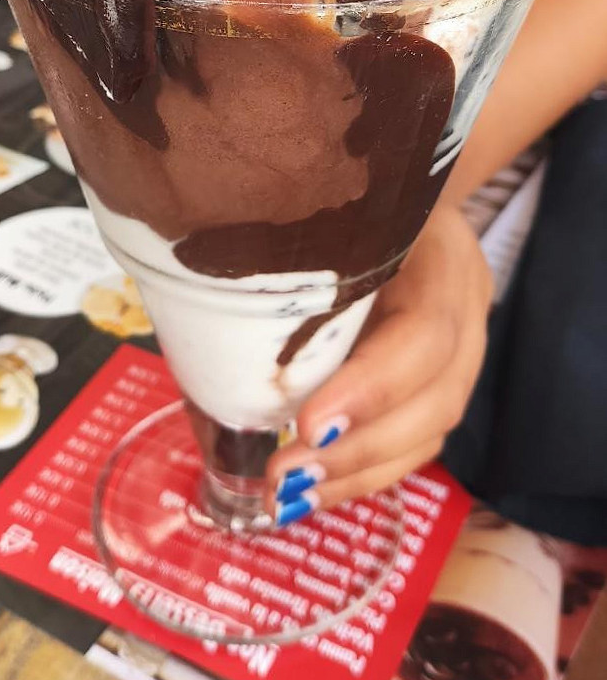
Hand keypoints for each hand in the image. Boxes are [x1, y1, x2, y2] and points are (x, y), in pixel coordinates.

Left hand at [266, 204, 492, 522]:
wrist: (394, 187)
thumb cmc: (341, 191)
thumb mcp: (323, 204)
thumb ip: (293, 252)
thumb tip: (214, 309)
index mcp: (441, 250)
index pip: (428, 332)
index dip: (374, 386)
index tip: (307, 425)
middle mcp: (464, 301)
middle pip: (438, 395)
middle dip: (360, 447)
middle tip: (287, 473)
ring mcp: (464, 344)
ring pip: (432, 428)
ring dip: (360, 471)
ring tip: (293, 492)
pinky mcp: (442, 376)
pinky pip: (417, 439)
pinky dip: (365, 472)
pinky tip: (315, 489)